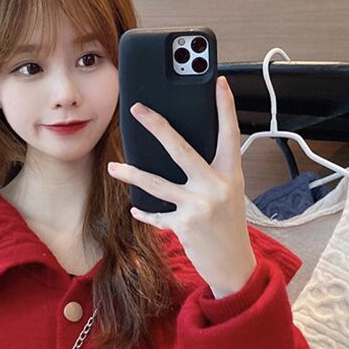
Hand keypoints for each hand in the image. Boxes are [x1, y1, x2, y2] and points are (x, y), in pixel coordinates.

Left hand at [107, 75, 255, 297]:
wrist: (235, 266)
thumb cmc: (229, 226)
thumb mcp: (229, 194)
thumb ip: (211, 173)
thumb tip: (181, 152)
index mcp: (230, 174)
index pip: (229, 134)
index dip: (225, 107)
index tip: (218, 82)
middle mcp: (216, 186)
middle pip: (181, 149)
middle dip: (157, 126)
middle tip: (138, 110)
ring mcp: (199, 206)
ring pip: (157, 183)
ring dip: (131, 174)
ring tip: (113, 167)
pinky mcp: (184, 225)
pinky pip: (157, 214)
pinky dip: (145, 211)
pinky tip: (135, 208)